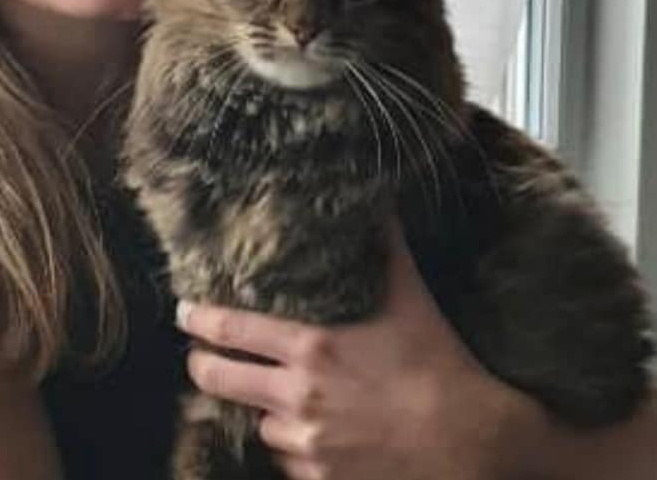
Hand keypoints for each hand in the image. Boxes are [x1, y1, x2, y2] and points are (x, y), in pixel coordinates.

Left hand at [175, 221, 536, 479]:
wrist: (474, 443)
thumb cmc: (438, 365)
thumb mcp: (410, 300)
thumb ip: (386, 250)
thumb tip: (381, 202)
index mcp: (312, 348)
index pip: (232, 329)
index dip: (199, 319)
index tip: (183, 311)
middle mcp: (299, 398)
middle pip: (219, 381)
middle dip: (202, 366)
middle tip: (200, 358)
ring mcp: (308, 445)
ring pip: (258, 424)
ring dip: (262, 411)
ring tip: (277, 398)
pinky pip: (287, 462)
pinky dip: (292, 449)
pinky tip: (312, 435)